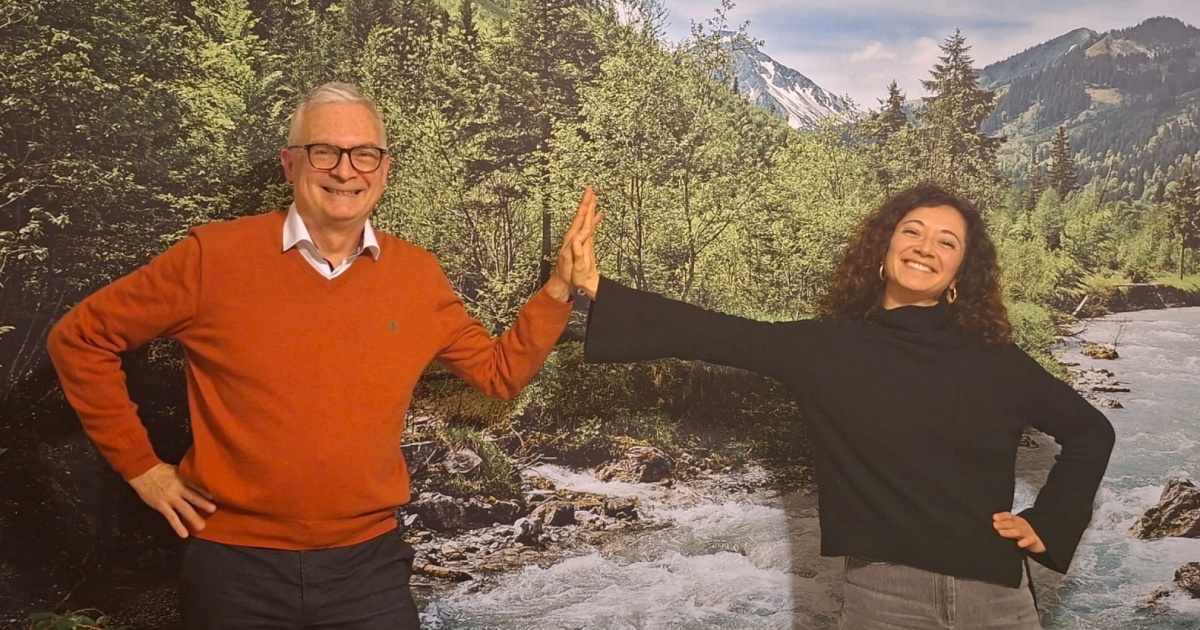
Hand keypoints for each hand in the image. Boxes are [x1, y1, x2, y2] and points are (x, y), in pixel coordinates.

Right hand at [129, 462, 216, 537]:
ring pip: (184, 509)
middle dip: (204, 504)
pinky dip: (178, 526)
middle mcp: (178, 488)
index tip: (215, 497)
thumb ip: (187, 477)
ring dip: (194, 518)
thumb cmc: (160, 470)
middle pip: (194, 497)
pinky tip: (184, 534)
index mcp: (183, 479)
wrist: (142, 471)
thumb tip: (199, 481)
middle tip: (213, 510)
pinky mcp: (161, 506)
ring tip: (202, 526)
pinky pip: (171, 517)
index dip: (206, 492)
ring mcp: (170, 498)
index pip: (197, 486)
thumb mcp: (177, 470)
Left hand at [546, 186, 601, 300]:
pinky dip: (593, 219)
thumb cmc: (567, 273)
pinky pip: (588, 226)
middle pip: (581, 216)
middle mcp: (573, 236)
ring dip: (589, 208)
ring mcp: (578, 238)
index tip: (590, 196)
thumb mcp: (571, 262)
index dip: (585, 207)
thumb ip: (576, 249)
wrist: (564, 280)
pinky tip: (597, 215)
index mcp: (572, 239)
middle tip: (590, 190)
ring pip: (584, 219)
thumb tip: (582, 235)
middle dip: (586, 202)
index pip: (580, 219)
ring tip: (593, 197)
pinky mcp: (582, 242)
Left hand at [992, 511, 1045, 553]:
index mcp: (1015, 521)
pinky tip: (1019, 544)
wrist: (1039, 541)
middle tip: (995, 525)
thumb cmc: (1023, 533)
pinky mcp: (1032, 540)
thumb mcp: (1013, 528)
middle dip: (1003, 524)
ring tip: (1001, 533)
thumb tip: (992, 525)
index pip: (1008, 516)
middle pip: (1011, 523)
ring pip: (1018, 531)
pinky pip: (1030, 541)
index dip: (1001, 516)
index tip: (994, 518)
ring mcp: (1027, 532)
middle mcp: (1021, 525)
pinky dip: (1025, 542)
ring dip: (1009, 532)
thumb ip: (1003, 526)